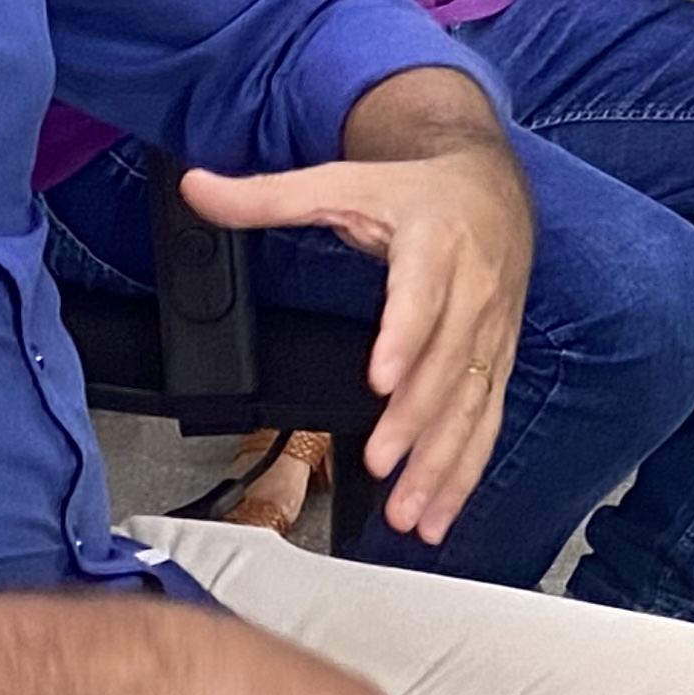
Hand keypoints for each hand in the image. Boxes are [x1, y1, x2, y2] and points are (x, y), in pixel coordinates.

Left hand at [178, 119, 532, 544]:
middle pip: (448, 365)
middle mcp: (471, 291)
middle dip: (416, 423)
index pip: (421, 297)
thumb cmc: (418, 192)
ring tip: (412, 510)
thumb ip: (267, 195)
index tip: (381, 381)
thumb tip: (196, 187)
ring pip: (472, 404)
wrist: (493, 187)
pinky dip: (466, 470)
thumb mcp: (343, 182)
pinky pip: (487, 420)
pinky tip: (441, 511)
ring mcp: (490, 332)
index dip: (404, 339)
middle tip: (380, 465)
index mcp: (434, 243)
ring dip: (443, 463)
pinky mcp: (497, 361)